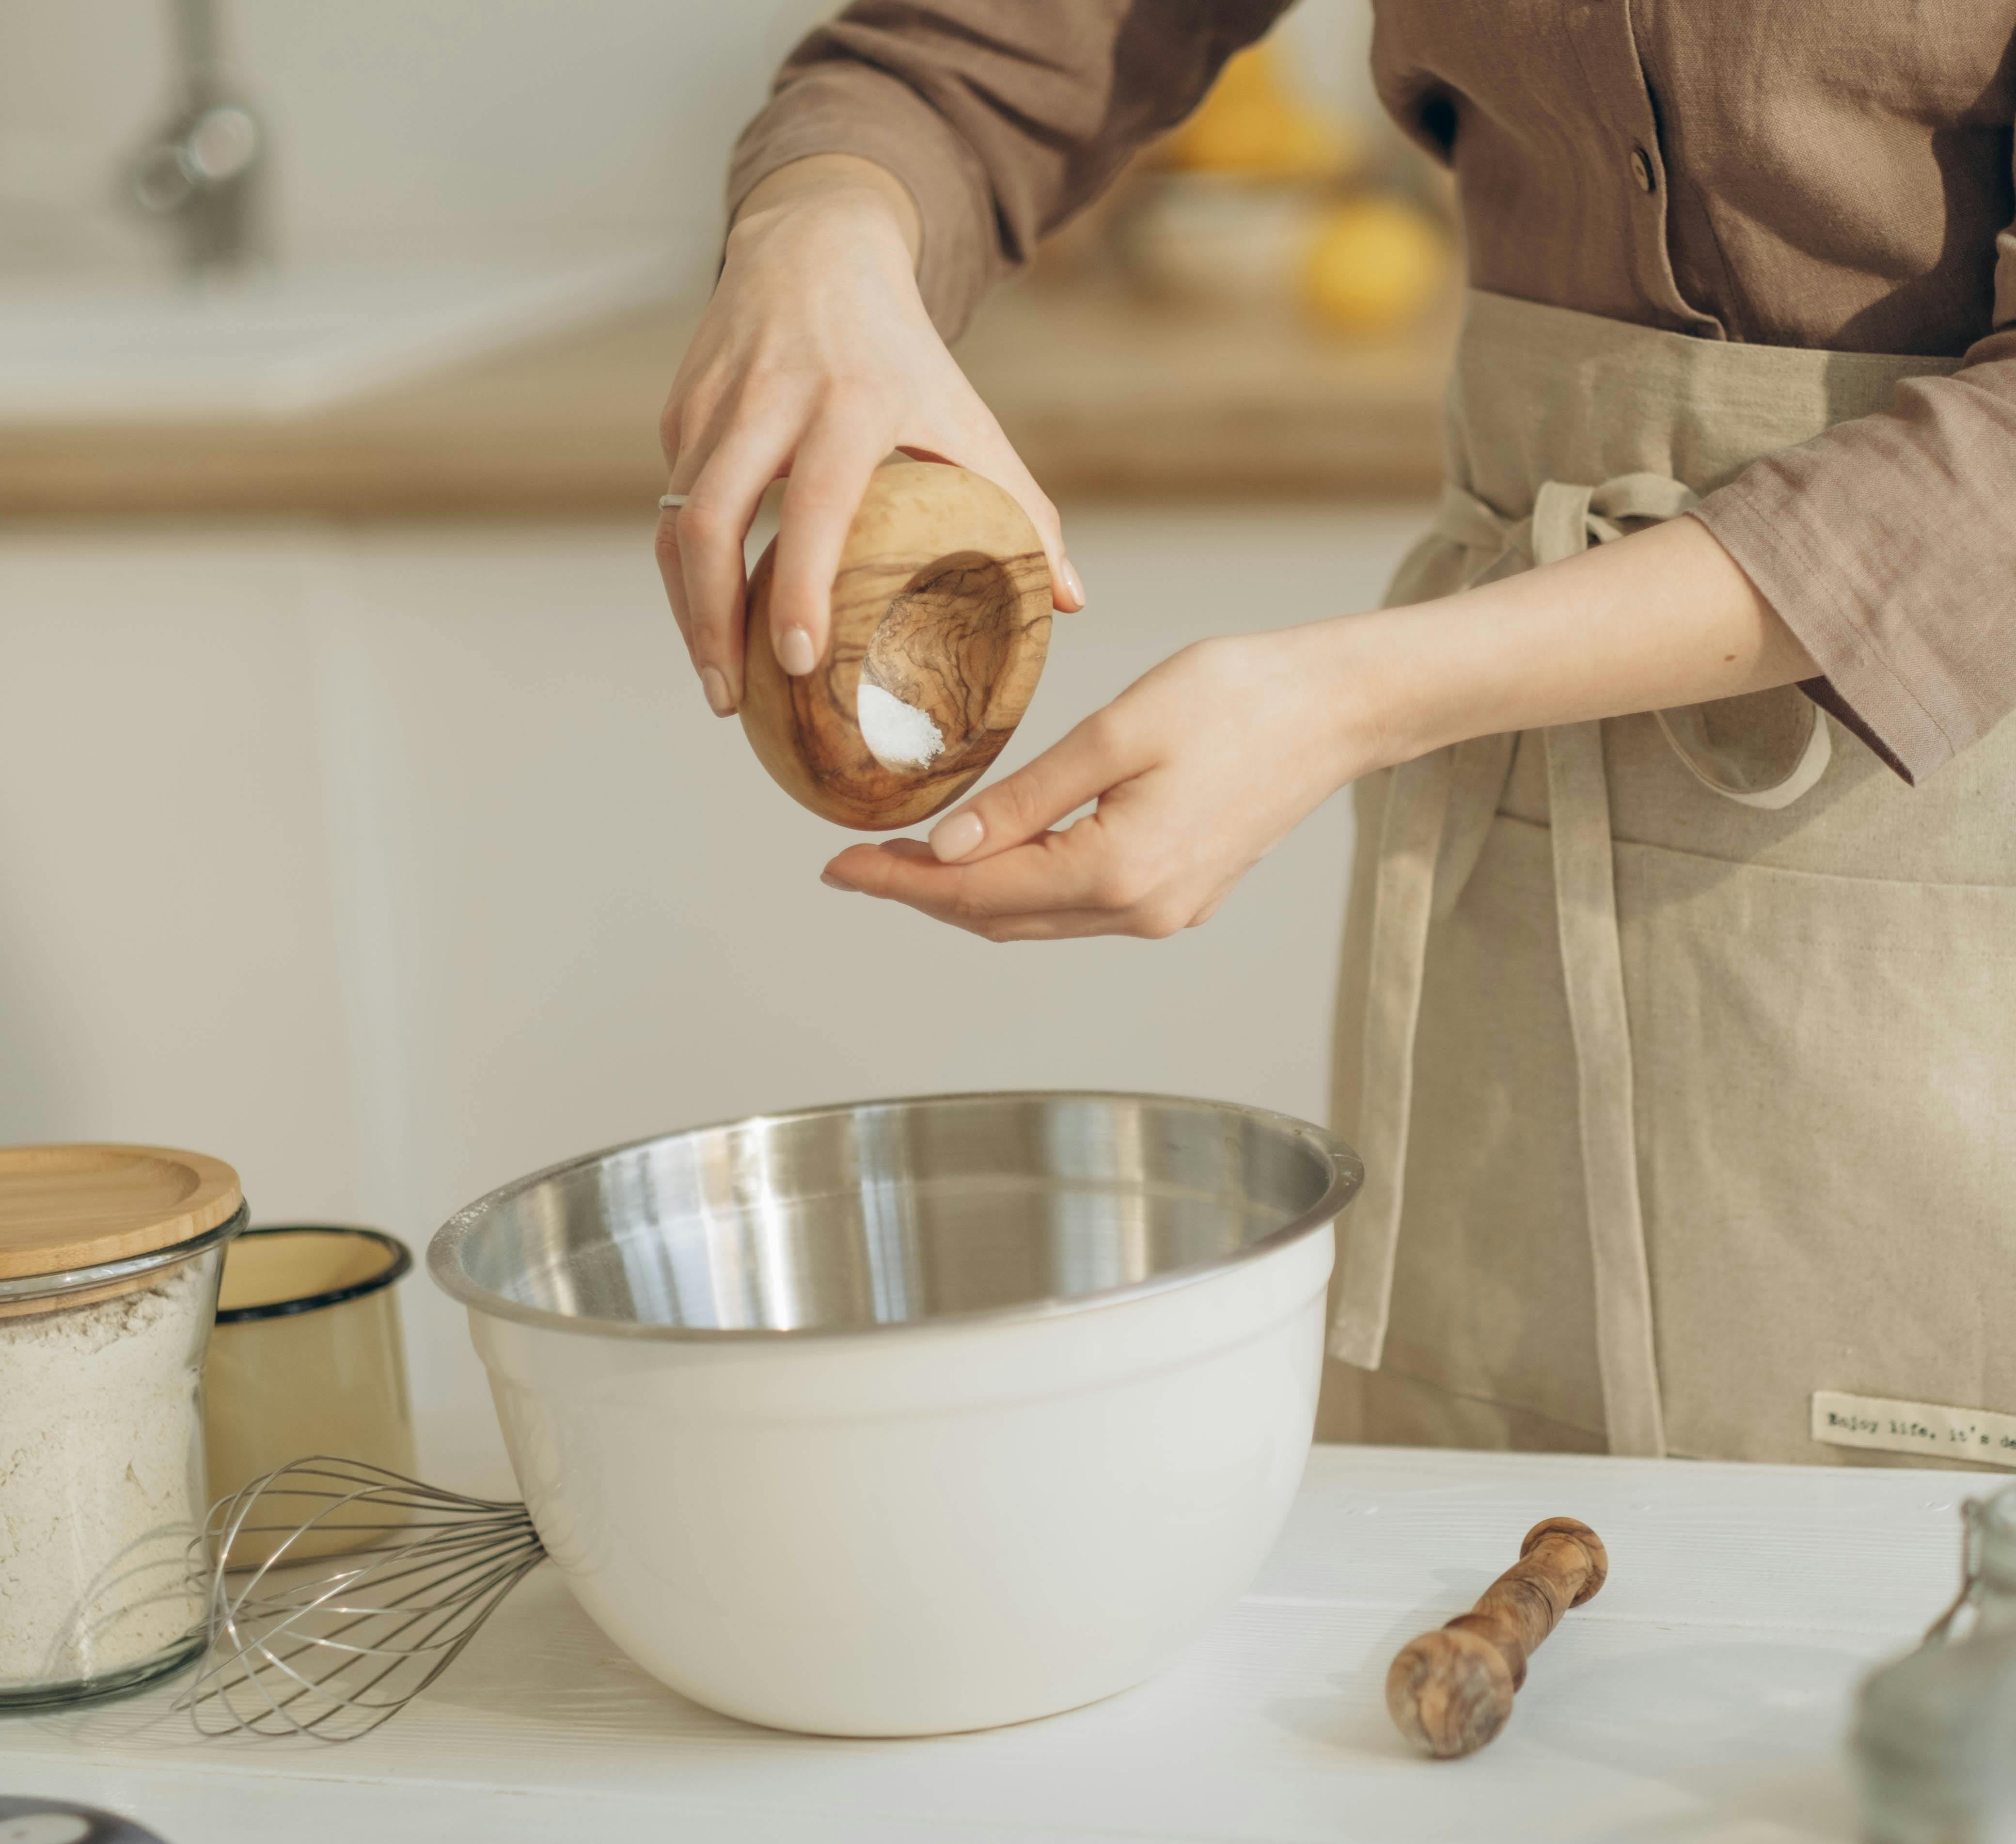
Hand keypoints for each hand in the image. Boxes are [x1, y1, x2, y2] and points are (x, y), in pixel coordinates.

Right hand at [656, 155, 1083, 717]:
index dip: (801, 588)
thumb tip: (1072, 602)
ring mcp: (712, 404)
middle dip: (710, 624)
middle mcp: (767, 400)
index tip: (798, 663)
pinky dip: (684, 572)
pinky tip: (711, 620)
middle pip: (706, 524)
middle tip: (730, 701)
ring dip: (688, 612)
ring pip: (672, 523)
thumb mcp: (967, 416)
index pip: (813, 507)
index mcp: (850, 403)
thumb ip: (1021, 508)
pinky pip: (668, 505)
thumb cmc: (903, 353)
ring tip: (718, 681)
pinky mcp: (680, 411)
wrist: (816, 245)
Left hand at [814, 515, 1819, 943]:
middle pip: (998, 918)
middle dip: (919, 895)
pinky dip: (1019, 887)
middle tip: (853, 865)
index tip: (835, 865)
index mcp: (1120, 872)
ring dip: (966, 896)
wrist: (1340, 707)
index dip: (898, 883)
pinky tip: (990, 856)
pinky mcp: (1180, 894)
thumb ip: (1031, 798)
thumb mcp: (1121, 731)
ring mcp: (1164, 911)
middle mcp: (1140, 911)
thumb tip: (950, 849)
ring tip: (903, 862)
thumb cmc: (1241, 696)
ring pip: (1034, 918)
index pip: (978, 892)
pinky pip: (1074, 905)